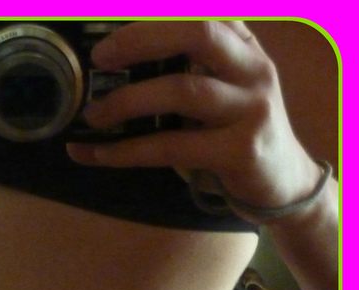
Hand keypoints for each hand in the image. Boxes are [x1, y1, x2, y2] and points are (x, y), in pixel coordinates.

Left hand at [67, 21, 322, 216]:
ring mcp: (251, 109)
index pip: (202, 13)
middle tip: (99, 57)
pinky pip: (173, 146)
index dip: (154, 17)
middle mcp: (252, 69)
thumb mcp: (221, 92)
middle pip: (198, 34)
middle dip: (142, 39)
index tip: (111, 25)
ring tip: (93, 115)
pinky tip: (100, 154)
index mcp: (243, 47)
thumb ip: (186, 71)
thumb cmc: (237, 134)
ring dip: (129, 101)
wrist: (284, 184)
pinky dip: (130, 150)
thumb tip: (113, 71)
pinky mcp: (240, 150)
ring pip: (183, 91)